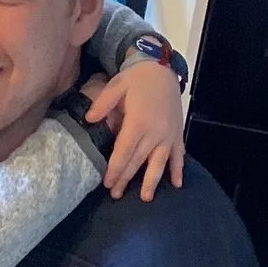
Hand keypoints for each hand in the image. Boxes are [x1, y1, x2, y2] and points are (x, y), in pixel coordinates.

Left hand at [85, 59, 185, 199]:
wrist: (162, 68)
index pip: (124, 152)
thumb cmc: (136, 78)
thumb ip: (102, 103)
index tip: (108, 184)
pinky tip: (176, 184)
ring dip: (152, 181)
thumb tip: (89, 119)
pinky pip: (178, 154)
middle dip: (127, 179)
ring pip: (159, 162)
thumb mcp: (116, 85)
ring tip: (146, 198)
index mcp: (138, 122)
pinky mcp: (177, 133)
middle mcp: (155, 132)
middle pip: (138, 161)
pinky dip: (178, 169)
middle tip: (116, 195)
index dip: (115, 169)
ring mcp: (168, 134)